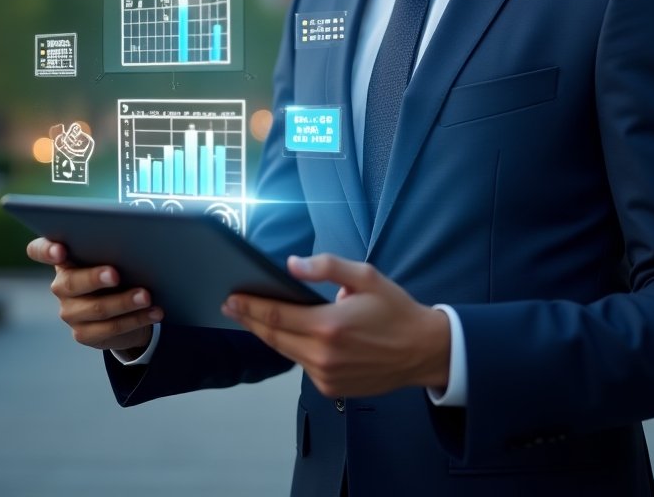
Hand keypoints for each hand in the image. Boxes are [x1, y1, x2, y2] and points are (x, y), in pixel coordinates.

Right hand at [26, 236, 162, 355]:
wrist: (125, 304)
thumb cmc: (119, 265)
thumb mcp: (115, 253)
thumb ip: (114, 245)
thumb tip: (137, 239)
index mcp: (65, 258)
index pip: (40, 250)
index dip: (46, 250)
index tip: (60, 250)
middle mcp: (62, 285)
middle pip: (71, 282)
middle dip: (95, 278)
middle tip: (115, 274)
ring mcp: (71, 311)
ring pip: (96, 308)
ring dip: (124, 302)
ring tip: (146, 296)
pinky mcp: (84, 333)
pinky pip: (110, 328)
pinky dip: (136, 319)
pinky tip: (154, 312)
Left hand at [221, 253, 449, 397]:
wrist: (422, 350)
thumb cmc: (395, 310)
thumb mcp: (366, 276)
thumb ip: (327, 267)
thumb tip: (292, 264)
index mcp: (329, 326)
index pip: (276, 315)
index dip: (250, 306)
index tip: (231, 298)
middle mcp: (322, 355)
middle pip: (273, 336)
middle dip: (249, 320)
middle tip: (231, 306)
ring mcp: (325, 376)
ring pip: (286, 352)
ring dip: (269, 334)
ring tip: (254, 317)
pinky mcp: (330, 388)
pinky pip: (302, 365)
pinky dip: (293, 349)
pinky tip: (289, 335)